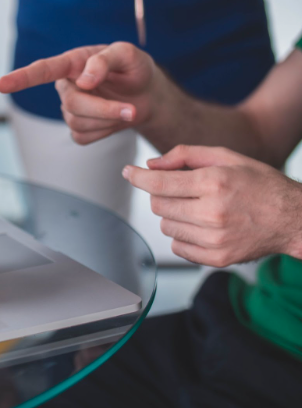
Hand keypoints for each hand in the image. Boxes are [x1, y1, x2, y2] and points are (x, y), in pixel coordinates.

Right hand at [0, 42, 165, 144]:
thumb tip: (84, 80)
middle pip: (72, 104)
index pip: (43, 70)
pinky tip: (113, 121)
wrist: (147, 95)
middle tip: (130, 110)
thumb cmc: (135, 69)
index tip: (1, 85)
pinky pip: (83, 137)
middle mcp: (67, 85)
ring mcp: (70, 109)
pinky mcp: (78, 129)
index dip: (21, 78)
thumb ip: (105, 60)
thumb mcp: (128, 55)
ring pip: (78, 123)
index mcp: (73, 63)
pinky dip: (104, 132)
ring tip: (127, 109)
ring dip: (108, 120)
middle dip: (103, 109)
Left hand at [123, 145, 301, 266]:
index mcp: (214, 183)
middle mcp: (212, 213)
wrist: (292, 218)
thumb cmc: (259, 184)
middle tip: (181, 189)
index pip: (159, 183)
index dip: (138, 177)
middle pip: (158, 205)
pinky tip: (201, 225)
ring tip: (197, 207)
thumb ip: (184, 155)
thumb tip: (151, 165)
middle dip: (162, 194)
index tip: (128, 172)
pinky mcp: (217, 259)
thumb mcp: (226, 157)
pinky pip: (177, 247)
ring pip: (165, 226)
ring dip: (173, 215)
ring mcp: (214, 239)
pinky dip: (182, 236)